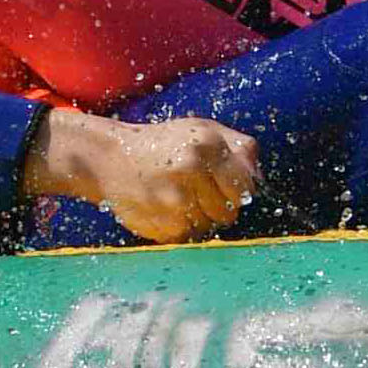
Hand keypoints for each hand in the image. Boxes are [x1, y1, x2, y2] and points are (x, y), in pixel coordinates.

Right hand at [24, 106, 259, 239]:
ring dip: (198, 219)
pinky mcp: (160, 223)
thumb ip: (239, 148)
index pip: (246, 189)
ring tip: (177, 198)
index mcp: (207, 145)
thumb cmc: (164, 144)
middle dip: (218, 207)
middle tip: (196, 193)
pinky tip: (162, 208)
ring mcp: (175, 199)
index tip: (224, 188)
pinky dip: (178, 228)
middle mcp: (192, 170)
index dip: (238, 192)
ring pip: (208, 228)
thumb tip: (259, 178)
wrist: (108, 158)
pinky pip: (186, 236)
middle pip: (229, 213)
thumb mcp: (202, 130)